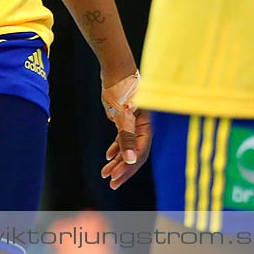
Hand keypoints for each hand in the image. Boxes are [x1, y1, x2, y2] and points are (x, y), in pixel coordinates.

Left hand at [99, 70, 151, 190]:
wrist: (116, 70)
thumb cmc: (122, 90)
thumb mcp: (123, 116)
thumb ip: (127, 138)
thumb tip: (131, 161)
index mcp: (148, 127)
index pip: (140, 153)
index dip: (128, 168)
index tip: (114, 179)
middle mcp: (145, 127)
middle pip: (136, 154)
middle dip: (123, 169)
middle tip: (111, 183)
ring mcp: (136, 123)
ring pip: (129, 147)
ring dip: (118, 161)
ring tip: (105, 173)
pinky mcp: (128, 119)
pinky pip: (124, 138)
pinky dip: (117, 148)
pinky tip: (108, 156)